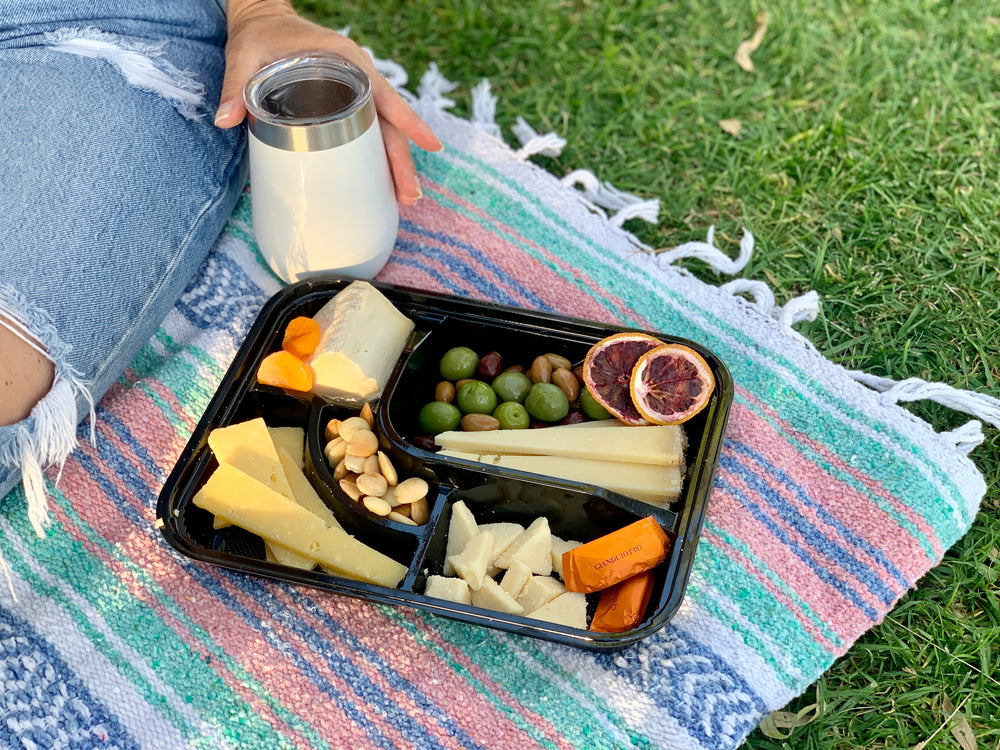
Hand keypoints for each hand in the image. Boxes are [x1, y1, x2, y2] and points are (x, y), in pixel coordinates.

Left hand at [215, 0, 441, 204]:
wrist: (262, 19)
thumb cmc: (259, 35)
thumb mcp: (246, 57)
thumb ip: (236, 88)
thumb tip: (225, 120)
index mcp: (344, 60)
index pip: (384, 96)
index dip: (408, 121)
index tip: (431, 146)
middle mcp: (358, 73)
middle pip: (390, 122)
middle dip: (403, 159)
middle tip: (410, 195)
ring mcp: (356, 87)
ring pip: (385, 128)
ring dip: (397, 161)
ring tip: (404, 196)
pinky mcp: (349, 98)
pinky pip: (372, 126)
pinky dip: (381, 153)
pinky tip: (384, 178)